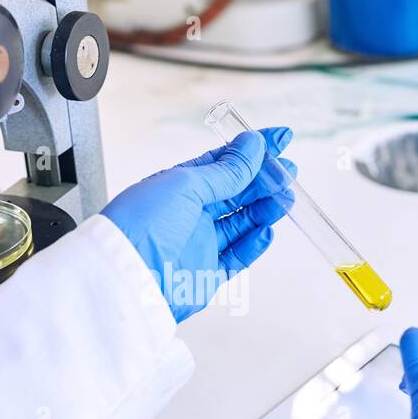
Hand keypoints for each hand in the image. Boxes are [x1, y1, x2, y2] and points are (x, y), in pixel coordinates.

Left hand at [102, 128, 295, 321]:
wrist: (128, 279)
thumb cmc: (142, 226)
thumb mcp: (186, 185)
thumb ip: (226, 170)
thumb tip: (253, 145)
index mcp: (178, 186)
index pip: (222, 162)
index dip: (252, 151)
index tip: (280, 139)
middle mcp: (188, 214)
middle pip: (236, 192)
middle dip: (264, 180)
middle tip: (289, 172)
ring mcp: (198, 243)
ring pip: (241, 222)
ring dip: (265, 209)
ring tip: (286, 199)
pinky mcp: (206, 274)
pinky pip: (237, 256)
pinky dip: (254, 243)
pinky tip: (268, 230)